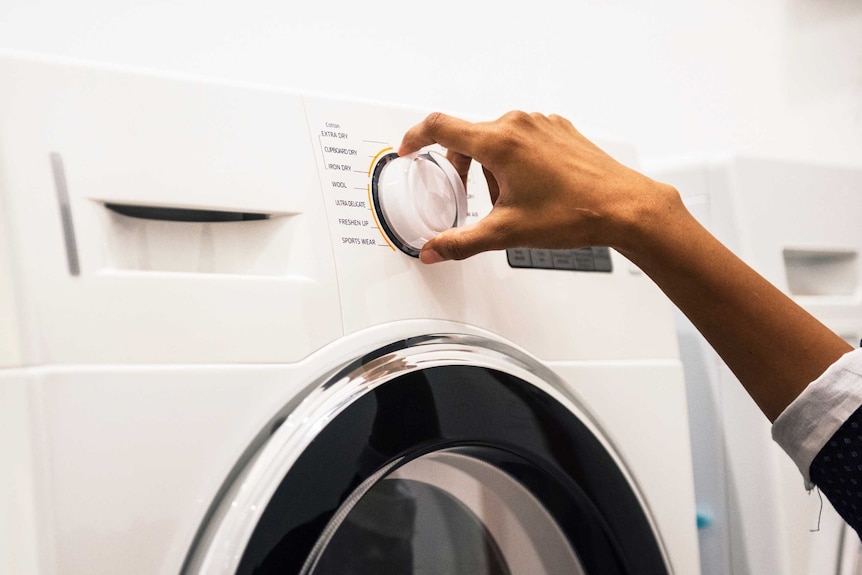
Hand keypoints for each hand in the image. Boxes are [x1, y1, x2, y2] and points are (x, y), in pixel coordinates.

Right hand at [398, 111, 674, 263]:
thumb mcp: (507, 233)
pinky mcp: (559, 129)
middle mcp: (520, 124)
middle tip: (472, 197)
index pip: (440, 127)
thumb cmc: (574, 214)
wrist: (624, 207)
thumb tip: (434, 251)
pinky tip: (533, 189)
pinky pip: (523, 138)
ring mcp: (542, 124)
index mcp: (500, 142)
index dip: (416, 138)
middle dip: (463, 168)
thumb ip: (461, 243)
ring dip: (492, 166)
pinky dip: (516, 160)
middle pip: (469, 137)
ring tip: (513, 200)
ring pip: (497, 139)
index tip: (409, 149)